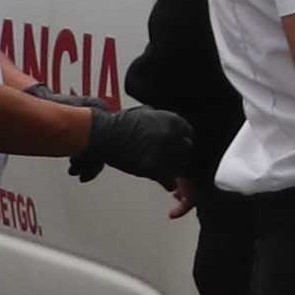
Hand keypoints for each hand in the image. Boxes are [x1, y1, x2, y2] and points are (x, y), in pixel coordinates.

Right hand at [74, 101, 196, 184]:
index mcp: (173, 121)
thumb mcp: (144, 111)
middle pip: (186, 151)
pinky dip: (167, 183)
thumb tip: (165, 121)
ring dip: (173, 169)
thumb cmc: (121, 123)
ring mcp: (166, 153)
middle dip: (178, 155)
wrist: (106, 136)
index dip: (180, 141)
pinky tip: (163, 182)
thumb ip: (159, 117)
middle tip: (169, 160)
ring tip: (164, 171)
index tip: (174, 147)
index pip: (188, 134)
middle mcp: (173, 136)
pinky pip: (170, 181)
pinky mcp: (157, 169)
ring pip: (180, 167)